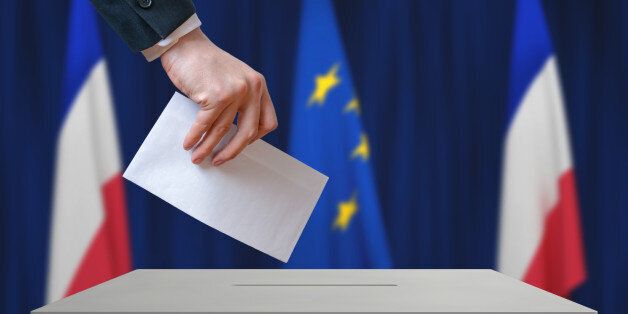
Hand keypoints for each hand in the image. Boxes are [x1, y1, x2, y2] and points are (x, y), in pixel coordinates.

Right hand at [160, 28, 277, 165]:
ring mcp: (235, 91)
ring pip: (223, 131)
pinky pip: (205, 125)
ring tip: (197, 158)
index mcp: (259, 85)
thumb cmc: (206, 65)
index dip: (255, 138)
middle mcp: (252, 88)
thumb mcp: (234, 79)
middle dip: (232, 151)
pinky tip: (188, 144)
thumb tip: (232, 137)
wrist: (185, 45)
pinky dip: (195, 137)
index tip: (240, 144)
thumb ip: (239, 101)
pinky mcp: (216, 95)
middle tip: (219, 161)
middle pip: (248, 132)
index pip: (268, 122)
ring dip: (208, 148)